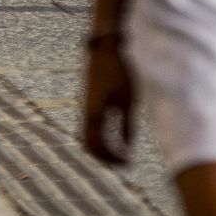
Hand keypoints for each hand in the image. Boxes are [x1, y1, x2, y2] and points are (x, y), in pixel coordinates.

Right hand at [82, 39, 136, 165]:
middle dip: (106, 157)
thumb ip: (127, 124)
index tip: (128, 163)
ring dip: (103, 149)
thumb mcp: (129, 100)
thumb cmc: (120, 73)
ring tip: (121, 156)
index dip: (112, 157)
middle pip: (90, 144)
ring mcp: (87, 107)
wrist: (106, 50)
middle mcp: (87, 112)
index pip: (98, 144)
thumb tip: (127, 146)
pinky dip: (102, 138)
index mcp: (95, 113)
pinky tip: (117, 140)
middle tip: (125, 164)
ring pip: (89, 137)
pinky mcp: (91, 103)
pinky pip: (92, 128)